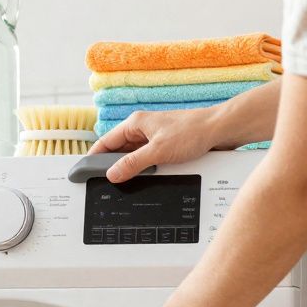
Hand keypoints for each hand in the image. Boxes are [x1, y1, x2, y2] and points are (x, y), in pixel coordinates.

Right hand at [90, 108, 219, 182]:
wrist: (219, 129)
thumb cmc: (192, 131)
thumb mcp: (158, 152)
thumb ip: (133, 164)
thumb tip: (113, 175)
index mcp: (135, 124)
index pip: (105, 142)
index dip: (95, 157)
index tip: (86, 171)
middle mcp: (142, 129)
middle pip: (118, 150)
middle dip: (113, 166)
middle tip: (107, 182)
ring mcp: (153, 137)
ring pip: (133, 155)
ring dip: (131, 167)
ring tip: (127, 180)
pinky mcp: (164, 144)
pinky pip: (146, 158)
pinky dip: (144, 168)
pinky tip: (145, 176)